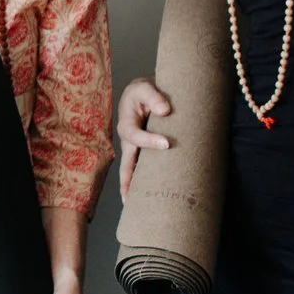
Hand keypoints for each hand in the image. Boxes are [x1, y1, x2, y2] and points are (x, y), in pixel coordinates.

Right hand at [114, 78, 174, 192]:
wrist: (147, 93)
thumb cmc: (144, 91)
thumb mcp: (145, 87)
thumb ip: (153, 95)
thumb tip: (165, 111)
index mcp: (126, 124)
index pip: (134, 136)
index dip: (148, 141)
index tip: (166, 144)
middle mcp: (129, 141)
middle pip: (126, 164)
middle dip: (127, 181)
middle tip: (129, 198)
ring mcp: (136, 149)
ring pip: (134, 171)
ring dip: (134, 187)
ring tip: (137, 206)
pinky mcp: (146, 153)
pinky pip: (145, 169)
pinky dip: (146, 183)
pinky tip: (153, 197)